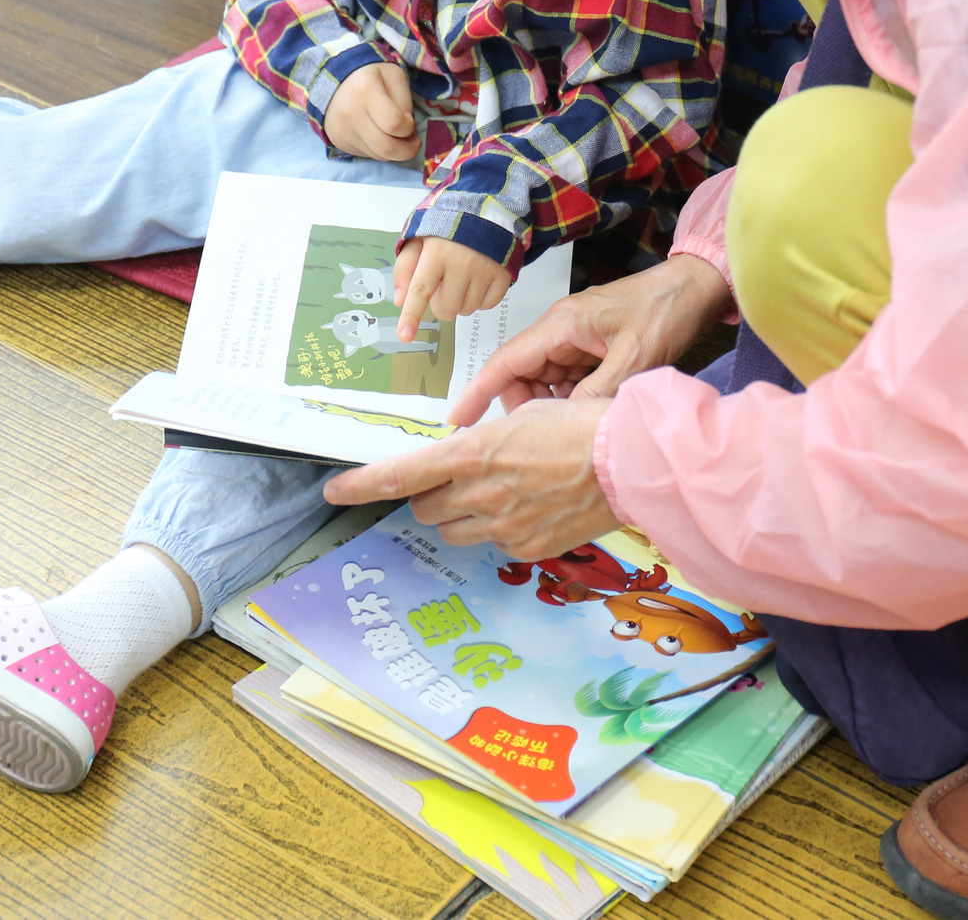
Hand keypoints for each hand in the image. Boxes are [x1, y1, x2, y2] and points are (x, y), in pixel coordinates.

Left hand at [323, 398, 617, 559]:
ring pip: (453, 530)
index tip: (335, 492)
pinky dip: (498, 529)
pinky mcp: (525, 549)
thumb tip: (466, 458)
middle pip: (425, 506)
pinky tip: (530, 508)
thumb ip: (483, 444)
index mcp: (474, 453)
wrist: (632, 462)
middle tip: (462, 477)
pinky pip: (492, 545)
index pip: (401, 475)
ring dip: (460, 513)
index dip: (361, 486)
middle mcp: (481, 494)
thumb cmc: (584, 427)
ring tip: (501, 492)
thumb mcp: (524, 418)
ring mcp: (503, 527)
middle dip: (432, 494)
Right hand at [324, 61, 417, 161]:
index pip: (394, 123)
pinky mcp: (339, 142)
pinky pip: (368, 155)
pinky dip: (379, 150)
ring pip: (379, 155)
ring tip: (397, 137)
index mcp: (366, 90)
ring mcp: (343, 130)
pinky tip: (380, 136)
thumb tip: (407, 132)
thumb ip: (405, 102)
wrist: (337, 84)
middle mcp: (351, 113)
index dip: (408, 127)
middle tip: (414, 142)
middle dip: (407, 150)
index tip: (409, 121)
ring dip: (395, 151)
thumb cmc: (373, 78)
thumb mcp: (395, 76)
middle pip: (386, 148)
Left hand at [394, 236, 511, 344]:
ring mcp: (485, 270)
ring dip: (461, 301)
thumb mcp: (419, 239)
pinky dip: (480, 299)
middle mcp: (462, 263)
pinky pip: (487, 305)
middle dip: (441, 303)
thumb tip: (400, 301)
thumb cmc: (447, 229)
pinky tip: (478, 280)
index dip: (411, 316)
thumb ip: (405, 268)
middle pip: (445, 309)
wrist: (488, 212)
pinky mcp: (503, 275)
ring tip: (462, 278)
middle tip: (444, 283)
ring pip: (466, 310)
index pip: (420, 290)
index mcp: (436, 253)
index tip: (405, 337)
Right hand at [445, 254, 730, 424]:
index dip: (478, 392)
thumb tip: (564, 424)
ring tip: (582, 420)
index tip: (456, 422)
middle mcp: (560, 328)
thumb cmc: (666, 312)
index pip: (505, 361)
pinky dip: (574, 395)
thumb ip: (596, 393)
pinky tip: (596, 406)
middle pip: (521, 374)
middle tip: (551, 433)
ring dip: (556, 402)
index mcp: (561, 325)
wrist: (696, 287)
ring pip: (545, 378)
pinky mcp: (590, 344)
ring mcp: (575, 336)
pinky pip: (568, 376)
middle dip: (529, 405)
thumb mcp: (634, 359)